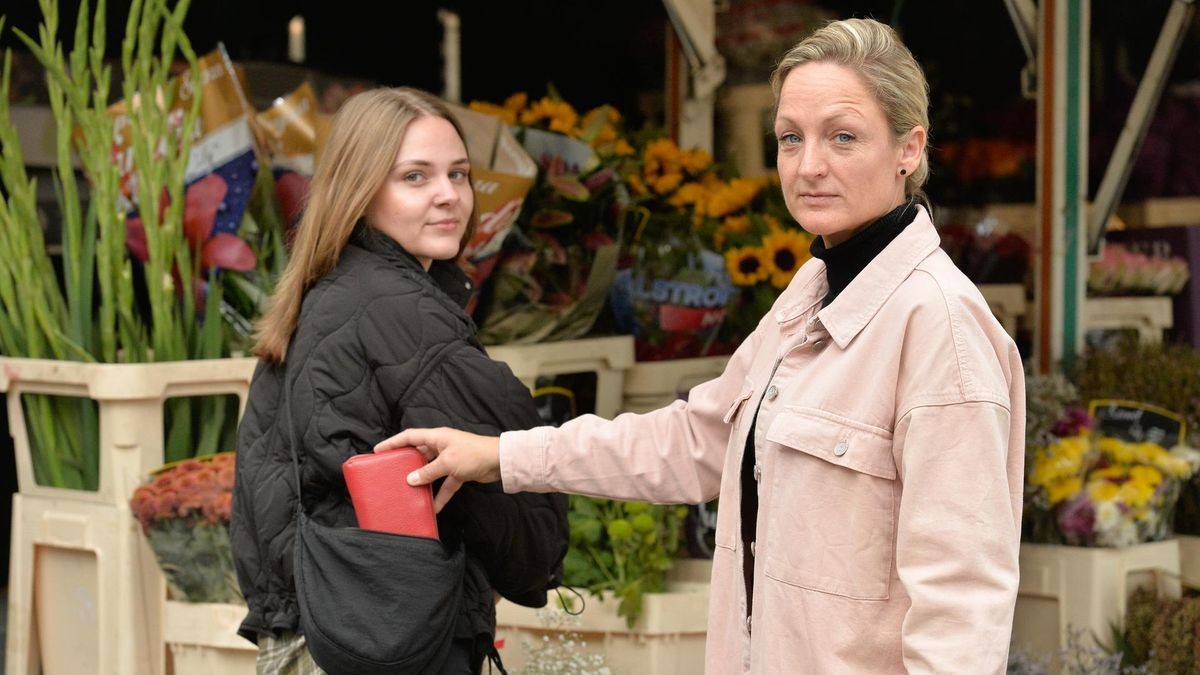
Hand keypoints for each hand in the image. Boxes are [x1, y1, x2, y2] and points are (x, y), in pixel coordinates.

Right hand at [373, 427, 500, 512]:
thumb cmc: (473, 454)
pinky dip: (440, 496)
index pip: (410, 436)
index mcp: (436, 437)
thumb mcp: (447, 462)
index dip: (393, 442)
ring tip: (407, 492)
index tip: (378, 450)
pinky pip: (445, 485)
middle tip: (390, 473)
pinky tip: (433, 508)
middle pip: (419, 454)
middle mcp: (441, 446)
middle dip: (406, 464)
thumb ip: (428, 472)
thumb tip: (410, 480)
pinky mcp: (459, 473)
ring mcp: (450, 460)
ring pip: (431, 472)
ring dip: (422, 482)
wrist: (499, 461)